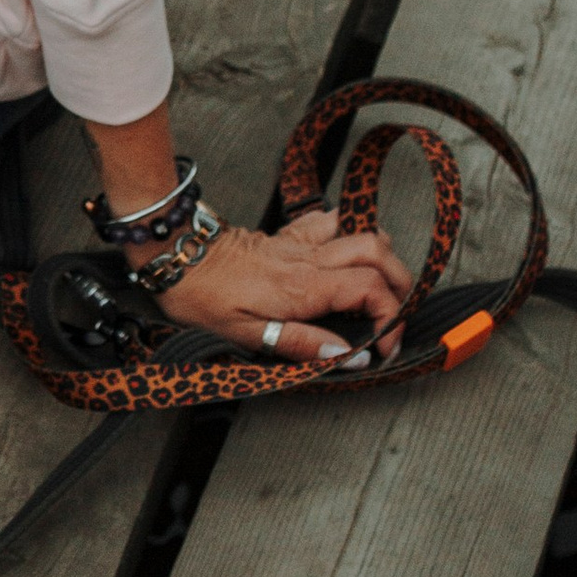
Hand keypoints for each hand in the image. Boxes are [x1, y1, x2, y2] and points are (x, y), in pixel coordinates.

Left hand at [156, 205, 409, 364]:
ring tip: (379, 290)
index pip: (371, 290)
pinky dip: (349, 233)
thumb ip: (301, 343)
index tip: (385, 346)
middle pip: (379, 254)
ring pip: (362, 232)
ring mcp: (301, 243)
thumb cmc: (203, 296)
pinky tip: (345, 254)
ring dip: (381, 258)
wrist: (175, 255)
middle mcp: (310, 259)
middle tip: (393, 319)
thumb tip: (348, 354)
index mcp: (304, 287)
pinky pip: (330, 221)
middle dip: (400, 286)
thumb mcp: (247, 334)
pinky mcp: (288, 235)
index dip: (391, 317)